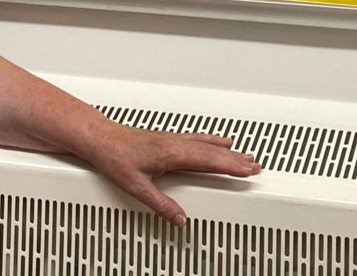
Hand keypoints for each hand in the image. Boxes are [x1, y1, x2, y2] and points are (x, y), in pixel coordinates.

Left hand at [82, 124, 260, 224]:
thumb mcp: (137, 186)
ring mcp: (172, 139)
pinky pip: (197, 138)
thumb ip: (161, 204)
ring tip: (244, 154)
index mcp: (172, 153)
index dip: (230, 165)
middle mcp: (175, 143)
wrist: (101, 139)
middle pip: (212, 151)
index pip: (209, 160)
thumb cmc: (115, 157)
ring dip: (227, 149)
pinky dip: (212, 140)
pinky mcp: (168, 139)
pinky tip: (217, 140)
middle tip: (255, 165)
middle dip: (235, 159)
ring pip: (207, 143)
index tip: (247, 170)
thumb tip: (179, 218)